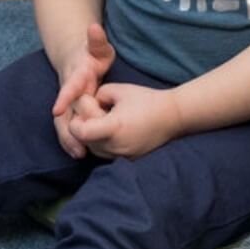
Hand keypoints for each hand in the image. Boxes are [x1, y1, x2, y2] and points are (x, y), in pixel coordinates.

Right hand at [51, 23, 115, 157]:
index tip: (56, 109)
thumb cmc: (92, 54)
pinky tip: (80, 152)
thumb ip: (97, 39)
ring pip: (65, 122)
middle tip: (76, 146)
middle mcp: (70, 91)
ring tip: (79, 153)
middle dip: (67, 129)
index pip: (69, 86)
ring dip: (69, 138)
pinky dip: (72, 139)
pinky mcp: (72, 110)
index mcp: (77, 76)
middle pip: (64, 112)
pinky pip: (69, 126)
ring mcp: (69, 102)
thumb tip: (94, 27)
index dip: (64, 97)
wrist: (77, 59)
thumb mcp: (98, 46)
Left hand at [68, 83, 183, 158]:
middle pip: (83, 140)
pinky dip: (104, 141)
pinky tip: (116, 128)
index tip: (87, 108)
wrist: (173, 116)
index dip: (76, 121)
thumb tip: (85, 105)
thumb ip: (96, 95)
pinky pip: (105, 151)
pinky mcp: (127, 159)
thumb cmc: (147, 100)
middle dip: (85, 124)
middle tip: (99, 108)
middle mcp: (115, 146)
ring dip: (93, 134)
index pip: (79, 132)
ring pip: (92, 148)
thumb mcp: (119, 89)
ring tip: (109, 118)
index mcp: (113, 128)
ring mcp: (121, 155)